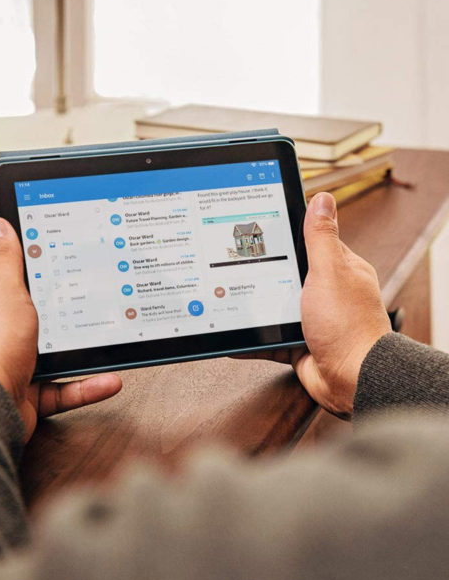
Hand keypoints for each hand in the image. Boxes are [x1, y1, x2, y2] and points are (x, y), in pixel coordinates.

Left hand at [0, 218, 122, 441]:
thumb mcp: (2, 289)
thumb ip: (5, 258)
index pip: (13, 276)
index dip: (38, 265)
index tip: (67, 257)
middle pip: (38, 315)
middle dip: (67, 309)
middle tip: (98, 296)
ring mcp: (14, 364)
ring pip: (56, 353)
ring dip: (84, 348)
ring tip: (110, 337)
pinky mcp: (28, 394)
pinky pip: (64, 388)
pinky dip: (87, 385)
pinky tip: (109, 378)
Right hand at [250, 193, 390, 416]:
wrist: (352, 379)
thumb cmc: (349, 327)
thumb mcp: (330, 272)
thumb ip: (321, 238)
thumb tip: (322, 199)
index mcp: (339, 270)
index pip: (310, 242)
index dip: (284, 235)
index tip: (257, 228)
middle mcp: (326, 293)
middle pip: (286, 275)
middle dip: (262, 273)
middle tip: (233, 263)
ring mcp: (312, 320)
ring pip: (274, 306)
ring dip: (255, 307)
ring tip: (228, 297)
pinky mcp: (298, 344)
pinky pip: (267, 337)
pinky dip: (250, 337)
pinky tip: (232, 333)